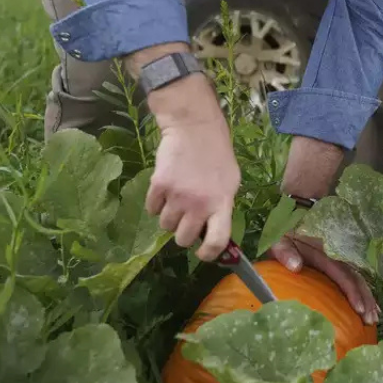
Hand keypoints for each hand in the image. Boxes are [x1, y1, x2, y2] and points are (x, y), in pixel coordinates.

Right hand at [140, 69, 241, 261]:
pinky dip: (156, 204)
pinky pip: (151, 210)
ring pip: (165, 226)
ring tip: (177, 200)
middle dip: (183, 234)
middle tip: (187, 219)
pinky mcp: (158, 186)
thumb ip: (222, 207)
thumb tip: (214, 233)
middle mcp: (200, 204)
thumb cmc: (217, 155)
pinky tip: (165, 189)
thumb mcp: (231, 182)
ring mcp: (177, 196)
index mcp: (222, 203)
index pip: (218, 241)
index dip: (209, 254)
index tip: (203, 254)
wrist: (194, 128)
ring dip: (169, 218)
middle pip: (183, 239)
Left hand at [269, 232, 379, 324]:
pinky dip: (361, 294)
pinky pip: (351, 280)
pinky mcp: (333, 267)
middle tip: (371, 320)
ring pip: (357, 280)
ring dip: (367, 299)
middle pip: (356, 279)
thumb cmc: (282, 236)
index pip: (343, 274)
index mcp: (324, 253)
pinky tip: (368, 308)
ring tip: (374, 318)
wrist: (285, 225)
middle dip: (366, 299)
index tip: (359, 308)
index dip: (352, 291)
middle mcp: (335, 257)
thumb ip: (285, 252)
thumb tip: (296, 266)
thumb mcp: (280, 241)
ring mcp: (336, 262)